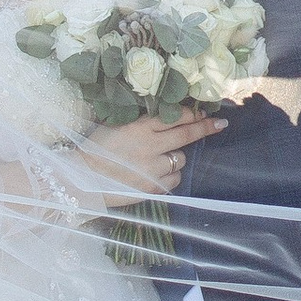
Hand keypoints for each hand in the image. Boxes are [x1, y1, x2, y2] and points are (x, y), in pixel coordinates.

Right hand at [82, 109, 223, 196]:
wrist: (79, 178)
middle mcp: (149, 145)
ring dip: (176, 157)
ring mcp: (152, 168)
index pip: (175, 116)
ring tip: (161, 158)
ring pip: (180, 159)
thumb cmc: (93, 149)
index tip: (203, 113)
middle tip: (221, 124)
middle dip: (205, 128)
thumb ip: (140, 124)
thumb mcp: (115, 126)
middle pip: (186, 134)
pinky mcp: (151, 187)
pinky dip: (169, 176)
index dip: (192, 114)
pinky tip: (156, 174)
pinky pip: (173, 180)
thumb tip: (166, 119)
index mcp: (139, 126)